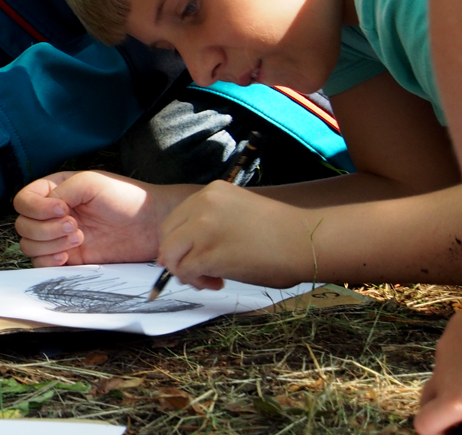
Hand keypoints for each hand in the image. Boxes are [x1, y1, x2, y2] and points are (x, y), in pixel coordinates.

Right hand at [14, 171, 188, 266]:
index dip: (36, 208)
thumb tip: (46, 209)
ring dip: (50, 243)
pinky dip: (49, 261)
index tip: (62, 209)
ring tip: (79, 238)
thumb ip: (61, 191)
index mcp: (54, 191)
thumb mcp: (90, 182)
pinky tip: (68, 255)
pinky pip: (42, 264)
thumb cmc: (124, 197)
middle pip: (23, 225)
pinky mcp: (69, 259)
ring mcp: (58, 238)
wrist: (150, 225)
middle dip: (46, 228)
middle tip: (75, 226)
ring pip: (29, 246)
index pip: (23, 201)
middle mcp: (51, 215)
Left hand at [158, 181, 316, 289]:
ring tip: (208, 279)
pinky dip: (196, 282)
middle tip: (197, 272)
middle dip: (177, 257)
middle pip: (167, 234)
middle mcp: (202, 205)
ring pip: (169, 253)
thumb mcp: (239, 211)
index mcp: (211, 192)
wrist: (306, 239)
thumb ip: (213, 222)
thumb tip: (191, 249)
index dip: (181, 241)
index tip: (195, 254)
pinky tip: (217, 283)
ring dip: (183, 272)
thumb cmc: (281, 233)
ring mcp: (203, 228)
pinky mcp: (209, 253)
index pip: (177, 218)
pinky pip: (185, 271)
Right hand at [415, 313, 461, 434]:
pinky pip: (452, 349)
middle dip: (440, 411)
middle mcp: (444, 372)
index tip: (447, 434)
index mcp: (456, 399)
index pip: (424, 423)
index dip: (433, 433)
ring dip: (455, 383)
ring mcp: (446, 346)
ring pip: (442, 372)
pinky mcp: (455, 326)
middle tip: (460, 417)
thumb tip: (461, 416)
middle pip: (426, 398)